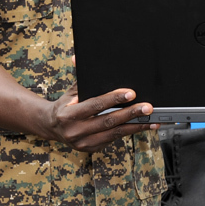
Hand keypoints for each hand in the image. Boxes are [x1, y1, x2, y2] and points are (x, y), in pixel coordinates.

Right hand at [42, 84, 156, 152]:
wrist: (52, 127)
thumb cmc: (65, 105)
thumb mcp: (70, 91)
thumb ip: (80, 77)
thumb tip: (78, 56)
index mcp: (69, 114)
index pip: (95, 105)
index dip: (114, 99)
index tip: (131, 93)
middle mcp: (75, 130)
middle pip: (108, 121)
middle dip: (130, 113)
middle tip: (148, 107)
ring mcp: (83, 142)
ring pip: (114, 134)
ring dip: (135, 127)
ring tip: (152, 120)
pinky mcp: (91, 148)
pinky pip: (113, 139)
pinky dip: (128, 132)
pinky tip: (141, 126)